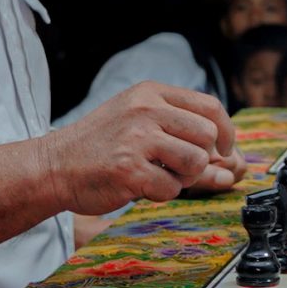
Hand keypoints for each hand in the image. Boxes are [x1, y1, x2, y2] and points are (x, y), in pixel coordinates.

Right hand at [49, 81, 237, 212]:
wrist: (53, 166)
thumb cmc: (101, 146)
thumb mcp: (139, 123)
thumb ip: (183, 135)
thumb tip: (234, 166)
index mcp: (150, 93)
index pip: (210, 106)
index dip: (226, 131)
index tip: (223, 149)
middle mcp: (145, 110)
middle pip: (208, 135)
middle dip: (202, 158)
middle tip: (178, 167)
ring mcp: (137, 139)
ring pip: (196, 162)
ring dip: (183, 177)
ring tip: (159, 175)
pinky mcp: (129, 170)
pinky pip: (172, 188)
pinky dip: (162, 194)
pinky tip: (141, 186)